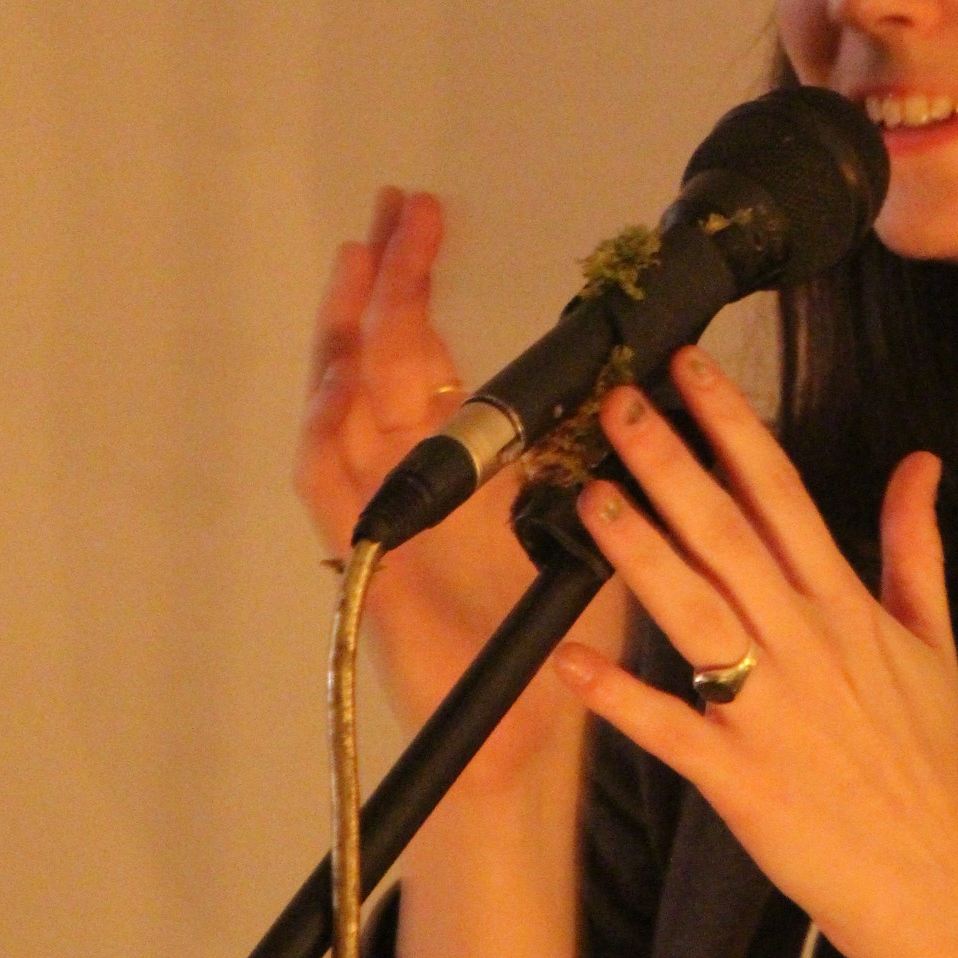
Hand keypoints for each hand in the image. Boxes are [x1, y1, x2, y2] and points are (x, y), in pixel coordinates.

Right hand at [294, 187, 624, 794]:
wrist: (521, 749)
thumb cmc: (557, 652)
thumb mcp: (588, 532)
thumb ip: (592, 462)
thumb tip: (629, 380)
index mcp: (463, 476)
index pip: (431, 359)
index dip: (423, 290)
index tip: (427, 221)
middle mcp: (412, 490)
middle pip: (379, 364)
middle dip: (386, 283)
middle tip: (392, 209)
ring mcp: (381, 524)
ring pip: (343, 410)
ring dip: (349, 336)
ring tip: (360, 262)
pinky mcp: (364, 571)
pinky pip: (328, 490)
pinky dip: (327, 434)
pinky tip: (338, 382)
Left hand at [551, 345, 957, 957]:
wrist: (945, 877)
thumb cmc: (930, 762)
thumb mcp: (933, 641)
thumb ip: (914, 545)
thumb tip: (920, 461)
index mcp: (845, 607)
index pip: (781, 494)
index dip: (732, 428)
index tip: (689, 370)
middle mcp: (805, 645)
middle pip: (727, 537)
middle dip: (670, 465)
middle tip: (618, 405)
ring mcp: (771, 711)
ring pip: (695, 614)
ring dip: (640, 554)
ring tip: (590, 498)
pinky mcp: (741, 779)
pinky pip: (670, 729)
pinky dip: (622, 698)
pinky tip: (573, 660)